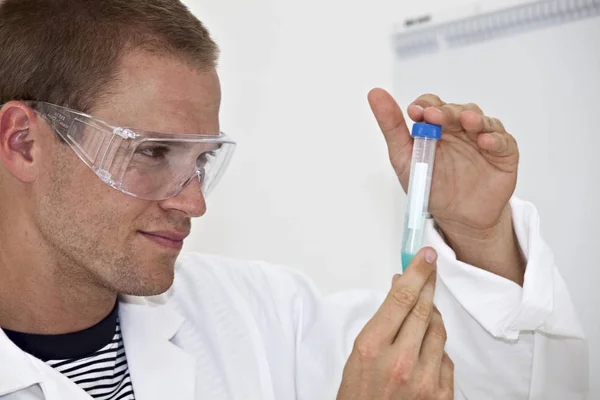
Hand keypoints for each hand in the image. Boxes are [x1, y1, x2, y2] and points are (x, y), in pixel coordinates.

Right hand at [337, 248, 453, 399]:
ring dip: (432, 317)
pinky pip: (446, 357)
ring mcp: (423, 380)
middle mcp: (399, 362)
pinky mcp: (439, 395)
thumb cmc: (359, 396)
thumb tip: (401, 291)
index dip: (416, 273)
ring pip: (438, 331)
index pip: (400, 299)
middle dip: (428, 285)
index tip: (425, 258)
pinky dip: (437, 348)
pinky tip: (424, 350)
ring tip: (422, 314)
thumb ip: (382, 323)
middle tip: (431, 269)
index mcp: (371, 348)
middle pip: (423, 309)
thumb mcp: (359, 355)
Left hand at [368, 89, 524, 282]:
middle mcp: (460, 128)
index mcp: (436, 127)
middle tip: (435, 116)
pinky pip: (502, 141)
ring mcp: (482, 138)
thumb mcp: (404, 159)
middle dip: (446, 111)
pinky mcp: (503, 153)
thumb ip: (391, 127)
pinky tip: (485, 141)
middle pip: (455, 110)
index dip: (424, 105)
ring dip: (473, 118)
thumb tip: (375, 93)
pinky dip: (495, 139)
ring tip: (466, 121)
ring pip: (480, 120)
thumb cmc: (431, 187)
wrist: (458, 218)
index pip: (431, 105)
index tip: (415, 112)